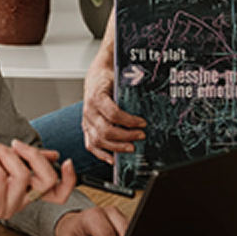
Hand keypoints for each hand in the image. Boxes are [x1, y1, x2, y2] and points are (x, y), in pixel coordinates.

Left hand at [0, 136, 74, 229]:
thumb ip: (24, 157)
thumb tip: (52, 154)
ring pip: (24, 175)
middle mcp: (17, 202)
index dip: (69, 178)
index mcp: (22, 190)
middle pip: (49, 181)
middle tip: (13, 142)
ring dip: (4, 153)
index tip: (65, 159)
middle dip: (34, 154)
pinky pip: (2, 178)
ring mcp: (4, 207)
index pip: (58, 193)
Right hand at [81, 45, 145, 163]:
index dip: (129, 121)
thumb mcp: (119, 79)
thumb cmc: (108, 78)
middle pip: (106, 130)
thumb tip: (150, 98)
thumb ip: (129, 90)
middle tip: (141, 136)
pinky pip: (90, 145)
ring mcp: (86, 121)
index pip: (113, 113)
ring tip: (131, 148)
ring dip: (116, 147)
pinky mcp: (86, 128)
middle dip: (125, 136)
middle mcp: (88, 110)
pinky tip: (112, 159)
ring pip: (98, 140)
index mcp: (96, 96)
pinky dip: (101, 154)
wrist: (95, 77)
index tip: (143, 123)